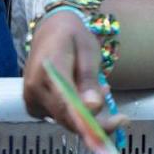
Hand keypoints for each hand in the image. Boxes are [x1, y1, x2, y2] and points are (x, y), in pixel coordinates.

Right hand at [23, 12, 125, 135]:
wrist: (50, 30)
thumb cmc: (72, 37)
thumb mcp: (88, 50)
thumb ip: (89, 78)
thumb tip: (94, 107)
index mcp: (48, 70)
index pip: (65, 104)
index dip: (88, 120)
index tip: (114, 124)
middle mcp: (34, 90)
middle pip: (67, 118)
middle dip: (96, 123)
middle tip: (122, 119)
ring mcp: (32, 100)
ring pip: (65, 120)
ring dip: (88, 114)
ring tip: (102, 88)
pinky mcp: (35, 107)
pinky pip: (60, 116)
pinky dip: (78, 111)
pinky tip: (87, 93)